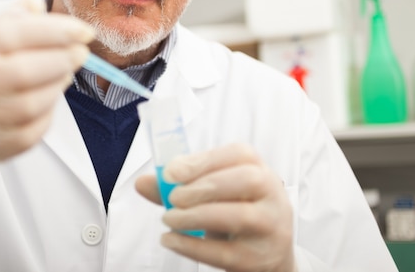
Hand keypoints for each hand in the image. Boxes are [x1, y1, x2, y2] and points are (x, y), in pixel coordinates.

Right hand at [0, 0, 93, 207]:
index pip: (13, 34)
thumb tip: (36, 6)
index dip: (56, 30)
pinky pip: (32, 131)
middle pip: (30, 69)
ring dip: (59, 84)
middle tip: (80, 50)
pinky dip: (47, 113)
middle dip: (65, 57)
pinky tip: (46, 101)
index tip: (81, 30)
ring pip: (37, 101)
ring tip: (63, 71)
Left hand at [135, 143, 295, 271]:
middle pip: (245, 180)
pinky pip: (224, 253)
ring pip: (238, 216)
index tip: (171, 171)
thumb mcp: (214, 194)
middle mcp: (273, 196)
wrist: (268, 256)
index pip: (239, 154)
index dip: (203, 160)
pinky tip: (171, 240)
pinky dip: (192, 246)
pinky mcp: (258, 260)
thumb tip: (142, 182)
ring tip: (169, 219)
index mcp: (260, 170)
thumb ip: (179, 185)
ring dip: (195, 216)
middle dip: (202, 186)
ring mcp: (270, 228)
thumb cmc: (236, 214)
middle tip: (173, 198)